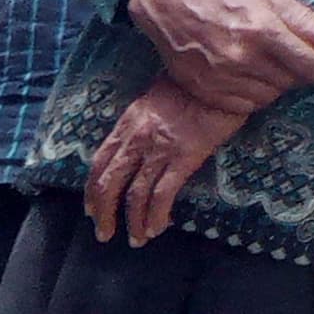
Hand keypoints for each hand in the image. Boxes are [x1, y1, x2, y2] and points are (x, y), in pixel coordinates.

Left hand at [87, 74, 250, 242]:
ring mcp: (159, 150)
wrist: (222, 74)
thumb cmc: (193, 84)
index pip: (99, 164)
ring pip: (134, 196)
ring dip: (132, 222)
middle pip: (109, 185)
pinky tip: (156, 228)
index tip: (91, 210)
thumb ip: (140, 124)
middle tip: (105, 234)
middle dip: (103, 214)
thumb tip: (135, 145)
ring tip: (136, 239)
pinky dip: (155, 216)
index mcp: (127, 124)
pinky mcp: (184, 158)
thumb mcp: (154, 99)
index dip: (92, 191)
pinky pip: (161, 195)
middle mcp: (137, 139)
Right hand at [127, 0, 313, 112]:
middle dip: (298, 73)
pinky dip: (254, 96)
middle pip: (289, 81)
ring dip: (276, 85)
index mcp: (263, 30)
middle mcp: (243, 58)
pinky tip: (250, 79)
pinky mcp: (206, 90)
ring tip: (269, 68)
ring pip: (268, 96)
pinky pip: (244, 106)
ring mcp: (222, 78)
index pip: (306, 60)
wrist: (172, 7)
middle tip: (293, 61)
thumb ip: (303, 18)